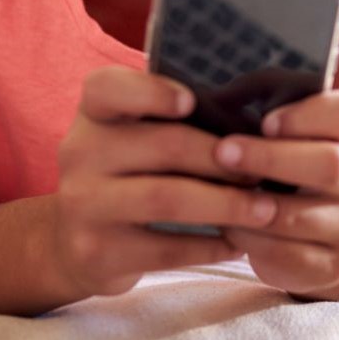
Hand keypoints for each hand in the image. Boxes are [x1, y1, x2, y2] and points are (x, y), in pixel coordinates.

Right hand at [49, 67, 280, 299]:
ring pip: (167, 199)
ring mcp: (84, 205)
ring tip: (264, 209)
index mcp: (94, 113)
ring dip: (226, 204)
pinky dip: (209, 246)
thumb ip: (172, 119)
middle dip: (222, 159)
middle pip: (163, 145)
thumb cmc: (127, 172)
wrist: (73, 243)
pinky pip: (165, 249)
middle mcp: (81, 153)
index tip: (192, 101)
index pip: (108, 87)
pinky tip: (237, 242)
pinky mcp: (98, 252)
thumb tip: (248, 124)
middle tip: (261, 170)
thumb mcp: (132, 135)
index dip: (152, 91)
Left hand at [213, 89, 338, 295]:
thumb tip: (215, 97)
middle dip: (270, 158)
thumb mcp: (281, 126)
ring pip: (301, 216)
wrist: (319, 229)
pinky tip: (230, 226)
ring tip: (215, 194)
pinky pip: (287, 255)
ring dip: (250, 204)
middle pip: (332, 164)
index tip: (265, 122)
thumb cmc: (285, 160)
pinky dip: (250, 241)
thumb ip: (262, 105)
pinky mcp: (333, 265)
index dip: (307, 115)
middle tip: (224, 152)